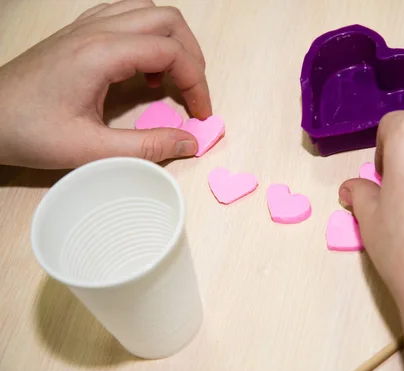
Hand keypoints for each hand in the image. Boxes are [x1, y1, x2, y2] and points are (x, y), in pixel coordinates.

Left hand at [0, 0, 210, 168]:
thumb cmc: (29, 132)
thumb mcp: (91, 150)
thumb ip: (147, 146)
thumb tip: (190, 142)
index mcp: (101, 53)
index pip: (171, 52)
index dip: (196, 83)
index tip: (201, 114)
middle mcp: (96, 30)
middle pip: (168, 20)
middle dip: (192, 56)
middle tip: (193, 93)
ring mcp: (86, 26)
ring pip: (148, 10)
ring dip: (171, 41)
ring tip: (168, 79)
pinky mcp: (78, 32)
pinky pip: (125, 15)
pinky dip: (147, 36)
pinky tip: (140, 67)